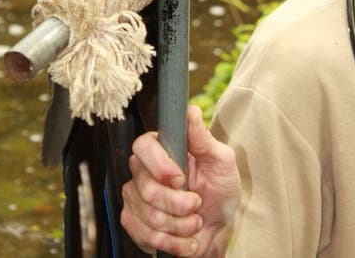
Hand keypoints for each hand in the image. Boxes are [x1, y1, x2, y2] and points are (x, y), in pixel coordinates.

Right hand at [121, 105, 240, 255]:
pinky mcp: (134, 222)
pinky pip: (145, 236)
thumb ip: (203, 138)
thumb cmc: (220, 190)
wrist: (219, 228)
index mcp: (161, 149)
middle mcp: (143, 170)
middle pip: (146, 188)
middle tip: (197, 204)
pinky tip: (185, 238)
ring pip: (149, 216)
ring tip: (194, 221)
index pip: (142, 146)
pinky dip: (173, 243)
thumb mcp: (220, 161)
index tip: (181, 179)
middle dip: (179, 205)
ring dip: (180, 226)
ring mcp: (135, 197)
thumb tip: (190, 111)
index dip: (160, 166)